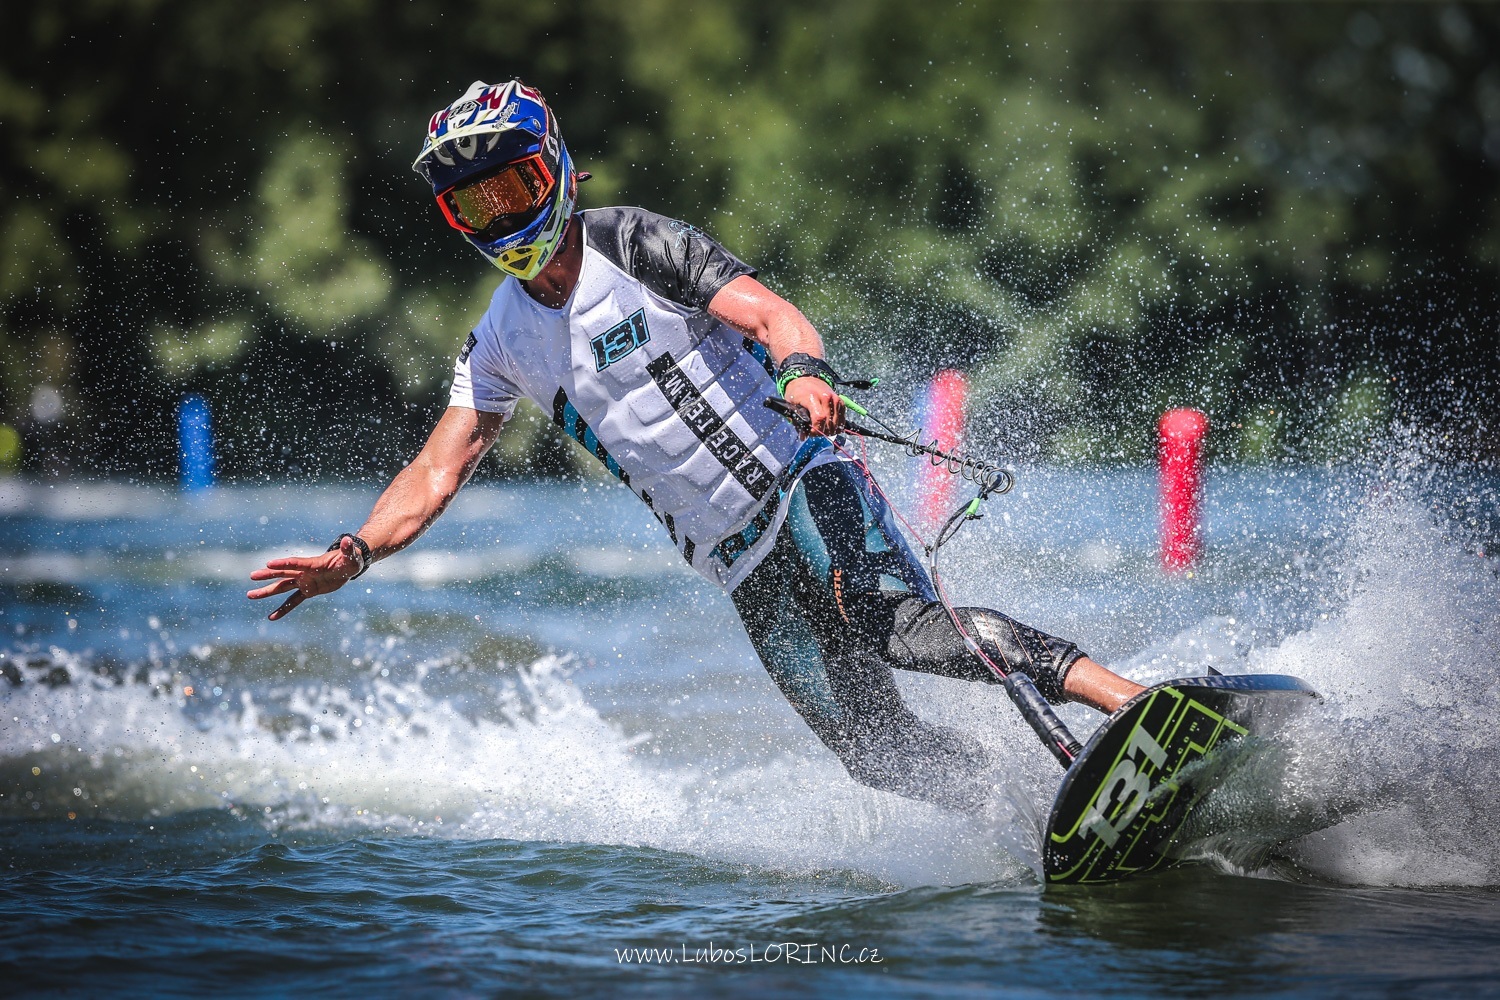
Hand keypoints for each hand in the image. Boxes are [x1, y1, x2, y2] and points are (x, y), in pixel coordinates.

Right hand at [247, 536, 363, 620]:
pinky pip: (293, 601)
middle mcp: (305, 572)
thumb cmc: (351, 559)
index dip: (284, 564)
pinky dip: (283, 609)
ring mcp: (304, 582)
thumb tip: (348, 540)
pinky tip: (271, 617)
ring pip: (282, 587)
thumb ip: (348, 550)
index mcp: (313, 564)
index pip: (296, 563)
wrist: (348, 566)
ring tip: (250, 595)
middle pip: (283, 574)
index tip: (269, 563)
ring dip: (267, 591)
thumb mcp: (351, 556)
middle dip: (268, 575)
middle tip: (252, 576)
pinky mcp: (308, 591)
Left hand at [782, 376, 844, 437]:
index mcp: (812, 397)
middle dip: (821, 432)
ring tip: (820, 428)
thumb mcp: (792, 406)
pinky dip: (836, 425)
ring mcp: (835, 399)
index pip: (819, 418)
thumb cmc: (797, 393)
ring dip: (829, 430)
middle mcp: (826, 397)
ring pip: (836, 423)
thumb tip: (803, 437)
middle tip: (814, 432)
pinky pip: (842, 419)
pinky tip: (829, 426)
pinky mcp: (840, 401)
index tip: (810, 433)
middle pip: (829, 423)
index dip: (816, 430)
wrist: (807, 379)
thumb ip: (798, 422)